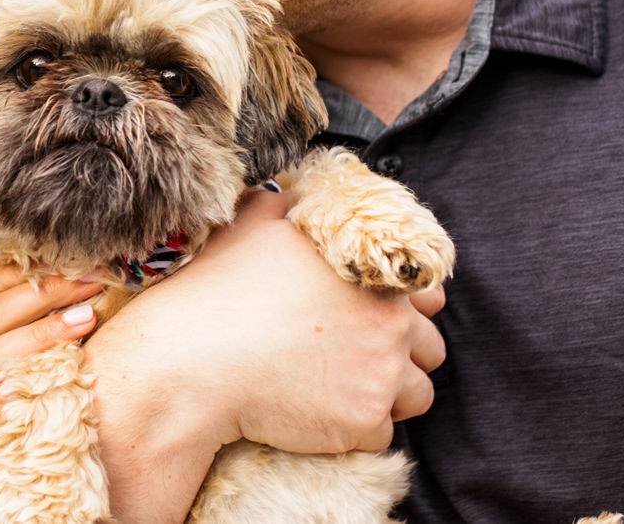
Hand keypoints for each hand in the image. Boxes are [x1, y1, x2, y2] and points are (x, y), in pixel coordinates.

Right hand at [82, 188, 445, 523]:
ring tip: (338, 389)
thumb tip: (301, 191)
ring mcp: (382, 375)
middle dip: (399, 356)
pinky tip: (316, 412)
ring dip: (387, 396)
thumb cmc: (218, 289)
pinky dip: (355, 429)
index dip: (403, 310)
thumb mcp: (254, 219)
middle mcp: (390, 322)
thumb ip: (294, 200)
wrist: (191, 363)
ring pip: (417, 396)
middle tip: (352, 359)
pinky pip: (382, 434)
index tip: (371, 320)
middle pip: (431, 350)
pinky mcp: (364, 422)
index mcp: (373, 273)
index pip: (430, 297)